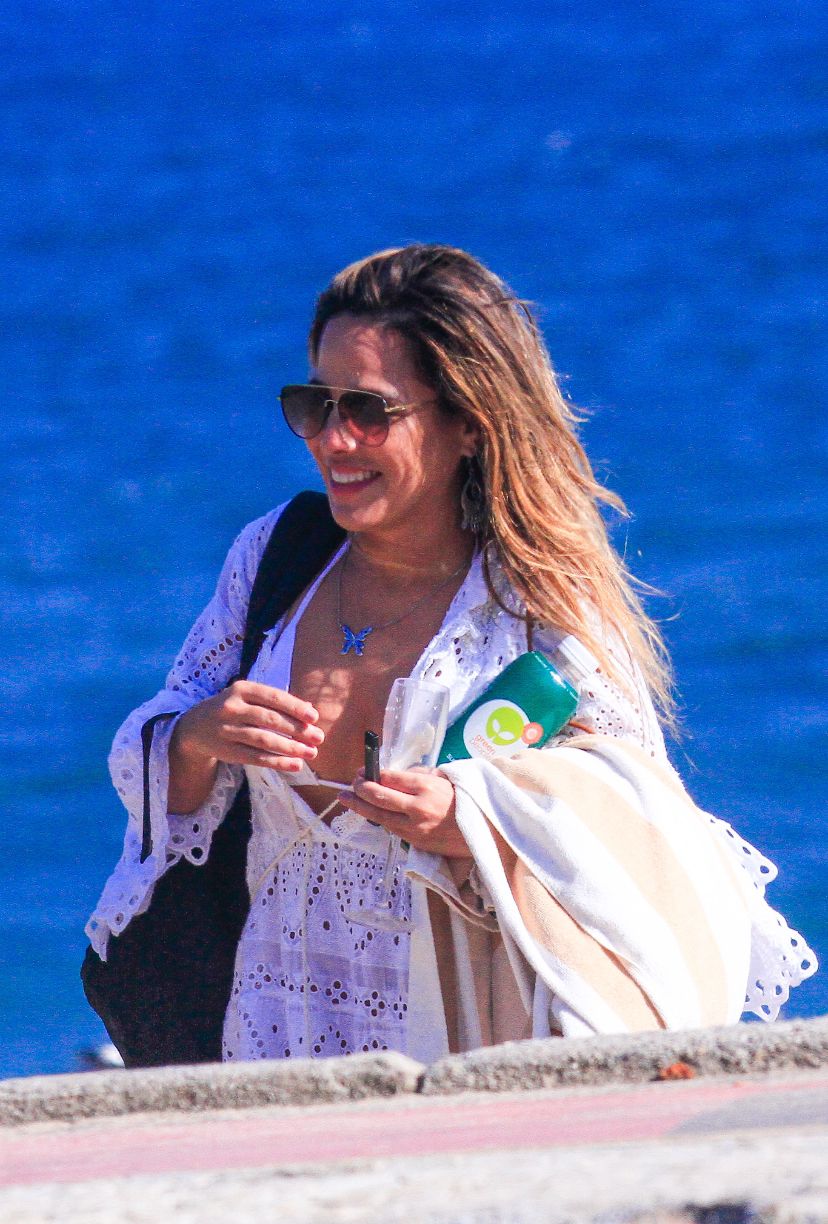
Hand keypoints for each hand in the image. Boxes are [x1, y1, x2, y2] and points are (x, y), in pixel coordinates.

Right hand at [172, 680, 323, 772]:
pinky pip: (255, 758)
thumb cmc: (233, 708)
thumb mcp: (248, 697)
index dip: (294, 707)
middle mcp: (232, 708)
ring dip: (290, 748)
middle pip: (270, 720)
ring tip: (311, 753)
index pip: (272, 697)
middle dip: (297, 730)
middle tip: (318, 738)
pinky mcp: (226, 751)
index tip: (314, 717)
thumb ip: (276, 701)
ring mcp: (227, 730)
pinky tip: (295, 764)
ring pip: (263, 740)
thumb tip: (309, 709)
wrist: (195, 727)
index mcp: (241, 689)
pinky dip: (277, 762)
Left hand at [341, 768, 469, 858]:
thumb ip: (417, 775)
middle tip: (352, 782)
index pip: (388, 777)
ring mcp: (415, 827)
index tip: (363, 770)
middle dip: (360, 788)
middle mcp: (418, 807)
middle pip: (378, 796)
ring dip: (360, 806)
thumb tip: (391, 775)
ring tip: (346, 797)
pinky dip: (377, 818)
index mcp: (426, 786)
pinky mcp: (415, 842)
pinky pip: (390, 827)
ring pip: (378, 816)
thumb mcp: (443, 778)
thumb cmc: (463, 799)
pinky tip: (368, 811)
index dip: (371, 772)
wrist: (482, 830)